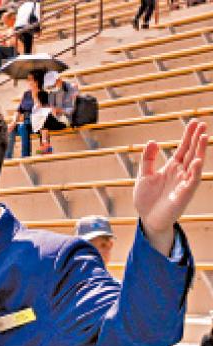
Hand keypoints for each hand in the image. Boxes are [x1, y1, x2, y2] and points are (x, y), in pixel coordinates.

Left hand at [136, 120, 207, 249]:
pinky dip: (195, 171)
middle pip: (191, 152)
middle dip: (197, 138)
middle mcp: (181, 173)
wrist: (148, 219)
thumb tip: (152, 141)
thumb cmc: (147, 199)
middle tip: (202, 123)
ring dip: (200, 150)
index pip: (183, 148)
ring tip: (204, 136)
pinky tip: (198, 161)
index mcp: (172, 167)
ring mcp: (184, 182)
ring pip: (195, 163)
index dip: (188, 136)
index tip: (194, 122)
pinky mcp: (185, 194)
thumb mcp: (144, 176)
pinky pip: (192, 181)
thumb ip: (148, 159)